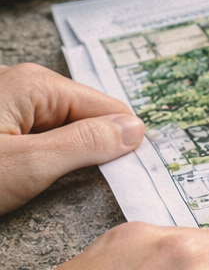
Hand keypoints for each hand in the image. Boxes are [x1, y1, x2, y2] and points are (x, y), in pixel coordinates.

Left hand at [0, 62, 144, 214]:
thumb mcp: (28, 165)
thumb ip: (84, 144)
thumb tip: (134, 130)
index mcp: (35, 83)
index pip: (106, 109)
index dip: (121, 144)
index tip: (131, 179)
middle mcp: (22, 82)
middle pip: (82, 117)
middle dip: (88, 151)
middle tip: (74, 187)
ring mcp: (5, 100)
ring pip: (58, 129)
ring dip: (62, 156)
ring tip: (41, 184)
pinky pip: (34, 134)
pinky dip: (40, 156)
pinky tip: (24, 177)